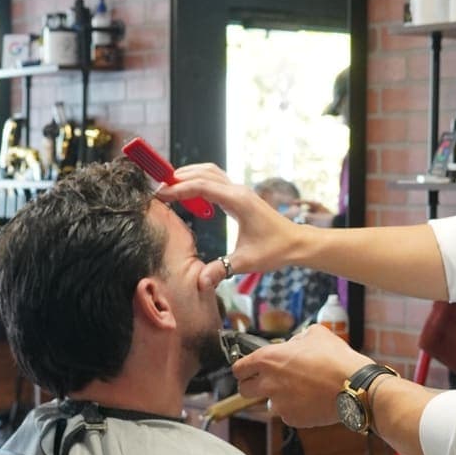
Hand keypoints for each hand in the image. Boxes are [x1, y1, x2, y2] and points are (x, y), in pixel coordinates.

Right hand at [161, 163, 303, 286]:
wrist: (296, 243)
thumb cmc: (275, 250)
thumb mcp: (246, 262)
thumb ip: (222, 269)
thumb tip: (201, 282)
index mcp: (238, 201)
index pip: (201, 186)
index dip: (178, 189)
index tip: (159, 195)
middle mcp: (238, 190)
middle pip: (203, 173)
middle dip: (179, 178)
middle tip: (158, 189)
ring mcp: (239, 191)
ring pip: (210, 172)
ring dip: (189, 175)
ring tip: (169, 186)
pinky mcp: (240, 195)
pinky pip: (216, 180)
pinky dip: (199, 180)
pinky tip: (189, 193)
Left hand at [231, 324, 371, 429]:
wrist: (355, 387)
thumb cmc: (336, 358)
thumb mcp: (316, 334)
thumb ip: (297, 339)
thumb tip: (293, 345)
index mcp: (269, 359)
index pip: (238, 368)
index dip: (243, 368)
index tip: (249, 369)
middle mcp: (268, 383)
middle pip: (244, 390)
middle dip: (253, 385)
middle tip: (269, 381)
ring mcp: (279, 404)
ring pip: (268, 404)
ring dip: (278, 398)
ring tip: (300, 390)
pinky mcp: (292, 419)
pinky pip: (287, 414)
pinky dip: (295, 409)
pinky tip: (311, 400)